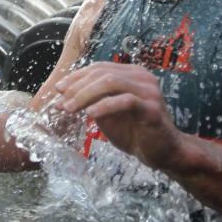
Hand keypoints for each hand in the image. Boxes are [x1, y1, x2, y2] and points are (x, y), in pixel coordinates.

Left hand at [54, 62, 183, 169]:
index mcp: (132, 74)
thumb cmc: (135, 133)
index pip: (99, 68)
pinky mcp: (152, 109)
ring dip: (85, 95)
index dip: (76, 77)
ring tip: (70, 109)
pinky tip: (90, 115)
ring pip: (111, 83)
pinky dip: (104, 106)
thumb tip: (63, 94)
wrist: (162, 153)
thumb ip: (92, 101)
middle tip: (61, 103)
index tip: (58, 90)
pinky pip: (125, 101)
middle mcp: (142, 77)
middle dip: (77, 87)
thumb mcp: (108, 114)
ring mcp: (149, 91)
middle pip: (102, 73)